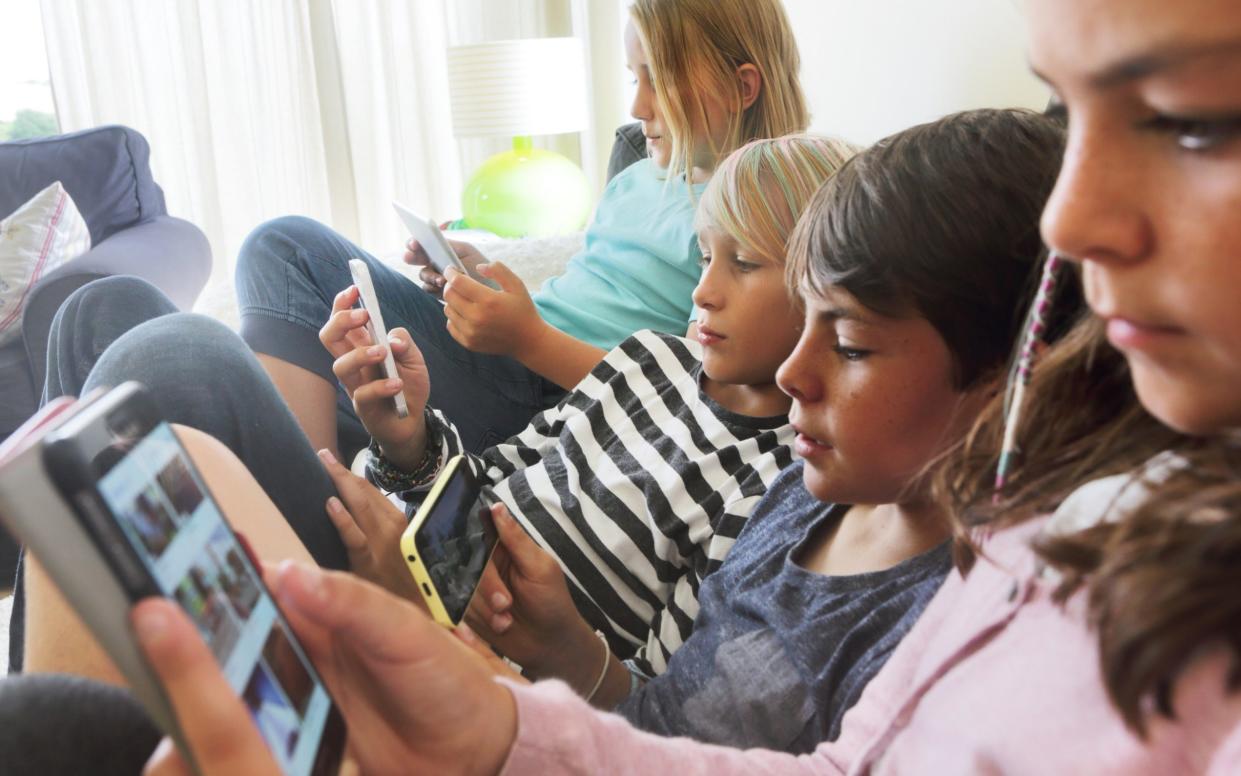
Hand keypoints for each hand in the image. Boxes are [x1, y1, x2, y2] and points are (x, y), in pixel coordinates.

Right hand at [135, 562, 517, 775]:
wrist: (477, 752)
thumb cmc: (448, 680)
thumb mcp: (408, 635)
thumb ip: (353, 604)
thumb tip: (287, 572)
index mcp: (324, 615)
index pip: (258, 589)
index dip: (216, 582)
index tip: (169, 579)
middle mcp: (302, 653)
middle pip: (231, 644)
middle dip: (189, 645)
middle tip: (145, 646)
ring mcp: (296, 700)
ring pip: (232, 693)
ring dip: (198, 698)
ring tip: (161, 711)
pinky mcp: (297, 745)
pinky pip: (251, 737)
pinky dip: (223, 741)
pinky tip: (198, 747)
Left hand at [318, 449, 423, 604]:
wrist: (423, 613)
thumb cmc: (410, 584)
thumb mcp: (402, 553)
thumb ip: (383, 535)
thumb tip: (358, 519)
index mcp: (400, 522)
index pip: (372, 492)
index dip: (352, 476)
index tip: (334, 463)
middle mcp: (393, 528)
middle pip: (364, 493)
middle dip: (342, 472)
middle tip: (322, 455)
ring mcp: (382, 544)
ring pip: (360, 507)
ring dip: (341, 483)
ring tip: (324, 464)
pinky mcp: (369, 563)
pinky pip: (354, 538)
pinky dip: (343, 520)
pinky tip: (330, 505)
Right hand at [319, 285, 429, 469]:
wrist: (412, 421)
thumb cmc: (408, 386)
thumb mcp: (415, 360)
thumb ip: (406, 344)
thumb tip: (392, 340)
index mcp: (363, 345)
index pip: (342, 320)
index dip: (343, 303)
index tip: (355, 289)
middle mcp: (354, 362)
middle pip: (329, 337)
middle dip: (340, 321)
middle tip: (362, 315)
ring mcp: (355, 384)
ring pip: (339, 365)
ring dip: (361, 354)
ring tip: (383, 353)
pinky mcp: (363, 406)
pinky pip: (362, 394)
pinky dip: (381, 386)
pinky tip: (397, 384)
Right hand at [405, 237, 489, 297]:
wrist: (491, 286)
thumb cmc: (479, 264)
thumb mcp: (466, 250)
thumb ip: (449, 244)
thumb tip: (431, 240)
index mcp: (439, 249)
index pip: (422, 243)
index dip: (414, 242)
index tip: (414, 244)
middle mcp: (434, 262)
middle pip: (416, 258)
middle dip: (411, 256)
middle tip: (409, 257)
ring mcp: (435, 277)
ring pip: (423, 275)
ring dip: (428, 275)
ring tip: (439, 278)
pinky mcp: (438, 292)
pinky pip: (428, 289)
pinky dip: (433, 287)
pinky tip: (442, 286)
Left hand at [442, 262, 545, 358]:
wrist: (528, 340)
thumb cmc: (522, 310)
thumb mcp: (516, 285)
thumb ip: (498, 270)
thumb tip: (478, 267)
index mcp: (488, 301)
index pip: (458, 282)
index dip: (451, 272)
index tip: (451, 269)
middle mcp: (477, 318)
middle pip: (449, 295)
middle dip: (450, 285)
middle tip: (458, 283)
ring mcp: (471, 332)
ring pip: (447, 309)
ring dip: (452, 301)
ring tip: (463, 298)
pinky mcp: (468, 342)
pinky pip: (450, 325)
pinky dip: (454, 317)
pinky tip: (465, 313)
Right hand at [466, 505, 599, 686]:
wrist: (550, 645)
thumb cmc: (552, 602)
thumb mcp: (539, 567)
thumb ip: (516, 540)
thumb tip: (497, 507)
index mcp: (502, 549)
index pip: (477, 536)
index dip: (474, 545)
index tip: (483, 560)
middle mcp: (485, 566)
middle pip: (468, 566)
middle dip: (487, 588)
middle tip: (507, 604)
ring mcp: (475, 590)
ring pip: (463, 590)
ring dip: (485, 610)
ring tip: (508, 620)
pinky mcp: (469, 613)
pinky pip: (460, 611)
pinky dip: (479, 622)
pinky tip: (499, 628)